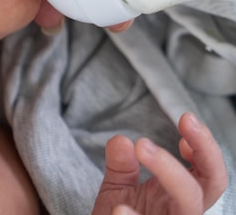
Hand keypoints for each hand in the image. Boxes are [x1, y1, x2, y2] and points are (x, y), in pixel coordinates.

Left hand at [91, 113, 227, 214]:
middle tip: (180, 121)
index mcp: (179, 198)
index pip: (208, 173)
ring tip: (141, 145)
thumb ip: (120, 164)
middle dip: (201, 153)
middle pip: (206, 188)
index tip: (185, 120)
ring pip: (189, 210)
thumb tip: (121, 141)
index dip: (204, 147)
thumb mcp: (117, 189)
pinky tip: (119, 209)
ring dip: (170, 174)